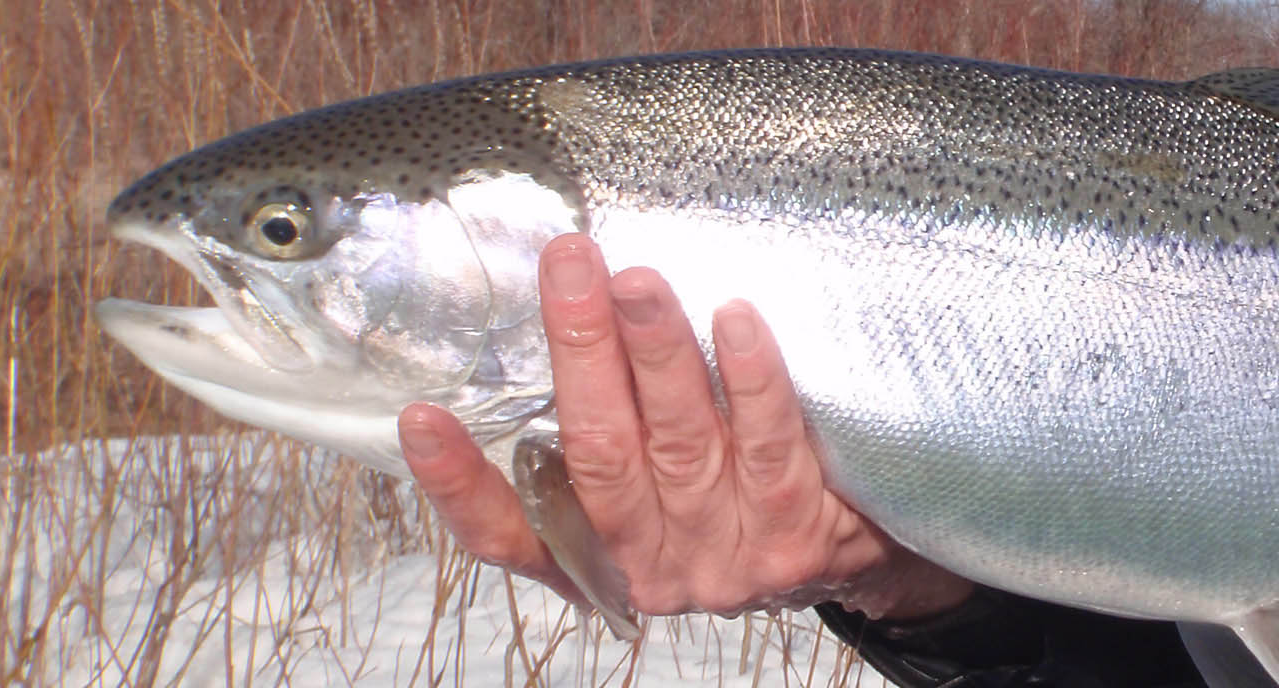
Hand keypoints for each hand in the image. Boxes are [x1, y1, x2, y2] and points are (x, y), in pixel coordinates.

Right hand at [396, 234, 973, 619]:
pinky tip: (735, 319)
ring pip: (679, 444)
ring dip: (656, 351)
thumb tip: (565, 312)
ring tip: (636, 279)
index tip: (419, 418)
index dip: (458, 485)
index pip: (509, 537)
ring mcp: (726, 560)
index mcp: (597, 559)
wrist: (860, 558)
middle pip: (600, 456)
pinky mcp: (795, 538)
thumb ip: (608, 439)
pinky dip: (749, 378)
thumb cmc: (736, 499)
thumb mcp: (657, 492)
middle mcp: (653, 568)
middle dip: (580, 351)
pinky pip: (769, 446)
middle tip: (569, 265)